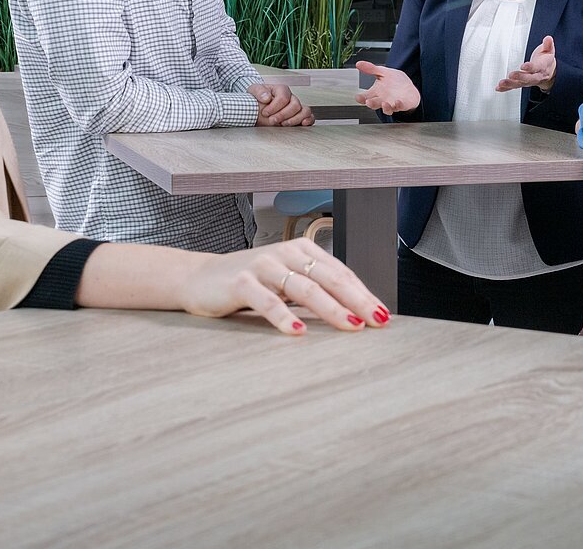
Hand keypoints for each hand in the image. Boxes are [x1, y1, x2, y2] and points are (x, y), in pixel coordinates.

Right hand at [179, 238, 389, 334]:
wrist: (199, 278)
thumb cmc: (249, 283)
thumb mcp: (285, 281)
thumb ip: (314, 290)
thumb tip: (354, 313)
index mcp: (301, 250)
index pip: (340, 273)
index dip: (363, 293)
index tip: (383, 314)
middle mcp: (285, 253)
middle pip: (329, 278)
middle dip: (357, 301)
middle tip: (377, 321)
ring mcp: (263, 266)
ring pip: (304, 288)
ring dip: (330, 309)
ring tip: (350, 326)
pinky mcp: (241, 283)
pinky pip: (267, 302)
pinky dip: (284, 317)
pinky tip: (298, 332)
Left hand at [249, 83, 313, 126]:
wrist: (258, 106)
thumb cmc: (258, 98)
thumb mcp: (253, 90)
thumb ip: (259, 91)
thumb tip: (266, 97)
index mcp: (281, 89)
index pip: (284, 97)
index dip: (275, 106)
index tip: (265, 113)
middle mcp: (291, 97)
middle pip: (295, 105)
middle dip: (283, 115)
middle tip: (272, 120)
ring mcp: (296, 106)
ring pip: (304, 111)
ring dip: (294, 120)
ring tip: (283, 124)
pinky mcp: (299, 116)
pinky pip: (310, 117)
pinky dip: (308, 120)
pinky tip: (302, 124)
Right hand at [354, 61, 420, 113]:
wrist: (408, 87)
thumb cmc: (394, 81)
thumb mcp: (382, 72)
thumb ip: (371, 69)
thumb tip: (359, 63)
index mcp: (376, 92)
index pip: (366, 97)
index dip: (361, 98)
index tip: (358, 97)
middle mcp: (382, 100)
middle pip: (374, 104)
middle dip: (371, 104)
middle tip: (368, 102)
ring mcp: (392, 104)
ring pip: (387, 109)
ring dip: (385, 107)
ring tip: (384, 103)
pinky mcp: (402, 105)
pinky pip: (400, 107)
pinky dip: (399, 105)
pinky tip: (398, 102)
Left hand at [497, 35, 555, 92]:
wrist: (550, 72)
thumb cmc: (546, 60)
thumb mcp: (549, 51)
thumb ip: (548, 45)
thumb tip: (548, 38)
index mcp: (542, 67)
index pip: (536, 68)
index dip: (530, 67)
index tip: (524, 66)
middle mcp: (536, 76)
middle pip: (528, 78)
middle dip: (520, 77)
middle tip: (511, 75)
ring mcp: (528, 81)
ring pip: (519, 83)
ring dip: (510, 84)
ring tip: (502, 83)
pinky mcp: (522, 83)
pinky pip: (514, 86)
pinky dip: (506, 88)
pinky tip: (499, 88)